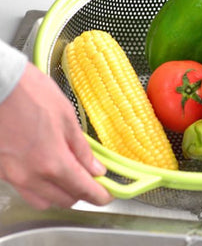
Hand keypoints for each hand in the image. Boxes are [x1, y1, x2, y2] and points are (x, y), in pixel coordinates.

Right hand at [0, 62, 112, 209]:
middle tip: (92, 180)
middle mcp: (31, 176)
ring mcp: (13, 176)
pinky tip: (47, 169)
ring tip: (70, 176)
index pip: (82, 189)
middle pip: (63, 199)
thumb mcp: (66, 117)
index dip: (98, 196)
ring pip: (42, 200)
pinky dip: (40, 187)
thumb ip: (81, 148)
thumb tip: (96, 168)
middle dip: (81, 194)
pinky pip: (25, 189)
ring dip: (60, 194)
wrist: (0, 86)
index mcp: (52, 162)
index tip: (107, 196)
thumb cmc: (33, 95)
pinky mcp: (1, 171)